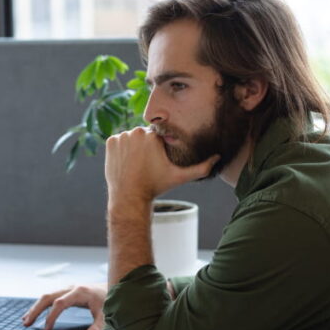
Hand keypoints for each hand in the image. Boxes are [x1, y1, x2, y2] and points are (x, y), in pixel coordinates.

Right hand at [22, 284, 106, 329]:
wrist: (114, 286)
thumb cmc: (109, 301)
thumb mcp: (105, 317)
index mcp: (80, 292)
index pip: (60, 303)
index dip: (51, 316)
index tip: (46, 329)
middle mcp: (71, 288)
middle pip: (48, 297)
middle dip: (36, 310)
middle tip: (27, 323)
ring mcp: (68, 289)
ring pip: (46, 296)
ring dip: (35, 308)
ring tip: (26, 320)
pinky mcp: (66, 291)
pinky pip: (50, 297)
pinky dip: (41, 305)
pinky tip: (34, 313)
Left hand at [104, 127, 218, 205]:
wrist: (129, 197)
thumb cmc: (155, 186)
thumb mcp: (179, 177)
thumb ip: (200, 168)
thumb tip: (218, 158)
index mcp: (153, 137)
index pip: (157, 136)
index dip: (157, 149)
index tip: (154, 161)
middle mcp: (137, 132)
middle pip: (143, 135)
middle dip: (144, 147)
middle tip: (145, 164)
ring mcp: (122, 137)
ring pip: (131, 137)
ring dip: (133, 147)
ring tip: (135, 164)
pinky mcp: (110, 142)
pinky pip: (118, 140)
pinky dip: (121, 148)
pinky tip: (125, 161)